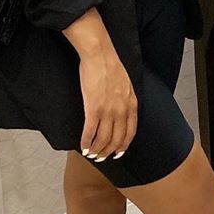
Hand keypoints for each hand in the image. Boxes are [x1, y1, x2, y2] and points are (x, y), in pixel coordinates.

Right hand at [77, 47, 137, 161]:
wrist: (100, 55)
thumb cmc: (110, 65)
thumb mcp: (127, 84)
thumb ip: (126, 99)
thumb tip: (122, 109)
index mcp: (131, 104)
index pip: (130, 132)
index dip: (124, 146)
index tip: (118, 153)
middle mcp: (121, 111)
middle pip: (117, 139)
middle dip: (109, 152)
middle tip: (102, 157)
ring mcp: (107, 111)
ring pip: (103, 139)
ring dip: (97, 150)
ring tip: (91, 154)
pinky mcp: (93, 108)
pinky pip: (90, 132)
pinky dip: (86, 142)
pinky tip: (83, 146)